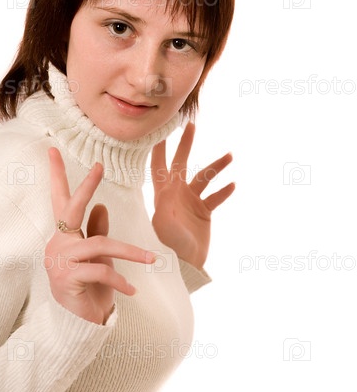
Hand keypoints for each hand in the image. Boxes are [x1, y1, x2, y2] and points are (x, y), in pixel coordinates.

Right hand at [45, 148, 154, 323]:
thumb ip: (97, 231)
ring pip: (99, 244)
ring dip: (130, 252)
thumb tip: (102, 205)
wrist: (78, 325)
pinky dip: (120, 279)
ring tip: (151, 260)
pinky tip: (132, 290)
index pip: (60, 201)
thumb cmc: (89, 288)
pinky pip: (101, 270)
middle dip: (85, 187)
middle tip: (98, 166)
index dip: (58, 176)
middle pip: (70, 210)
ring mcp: (59, 262)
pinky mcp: (68, 280)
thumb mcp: (98, 258)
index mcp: (64, 237)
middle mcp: (57, 245)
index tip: (53, 150)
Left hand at [151, 123, 234, 269]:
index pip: (158, 166)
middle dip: (185, 144)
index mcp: (163, 194)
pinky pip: (215, 198)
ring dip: (216, 166)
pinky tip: (232, 185)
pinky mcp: (203, 213)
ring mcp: (191, 202)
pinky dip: (224, 191)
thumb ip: (167, 207)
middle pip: (181, 163)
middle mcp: (176, 194)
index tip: (160, 129)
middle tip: (191, 125)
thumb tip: (170, 189)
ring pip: (204, 177)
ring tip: (230, 156)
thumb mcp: (165, 227)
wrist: (184, 267)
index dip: (159, 148)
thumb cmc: (169, 247)